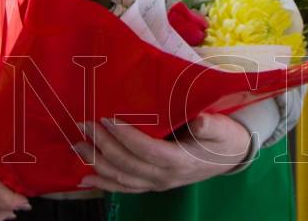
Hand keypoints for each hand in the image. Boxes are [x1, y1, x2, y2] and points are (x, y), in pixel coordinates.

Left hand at [75, 114, 251, 193]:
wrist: (230, 157)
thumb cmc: (225, 138)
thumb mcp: (223, 128)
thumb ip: (211, 126)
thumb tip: (202, 122)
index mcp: (180, 161)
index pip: (146, 150)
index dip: (125, 136)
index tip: (107, 118)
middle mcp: (165, 177)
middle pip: (128, 164)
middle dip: (103, 145)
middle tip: (84, 125)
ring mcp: (158, 183)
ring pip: (122, 178)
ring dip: (97, 163)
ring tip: (77, 146)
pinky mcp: (153, 184)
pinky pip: (124, 187)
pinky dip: (104, 183)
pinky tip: (85, 178)